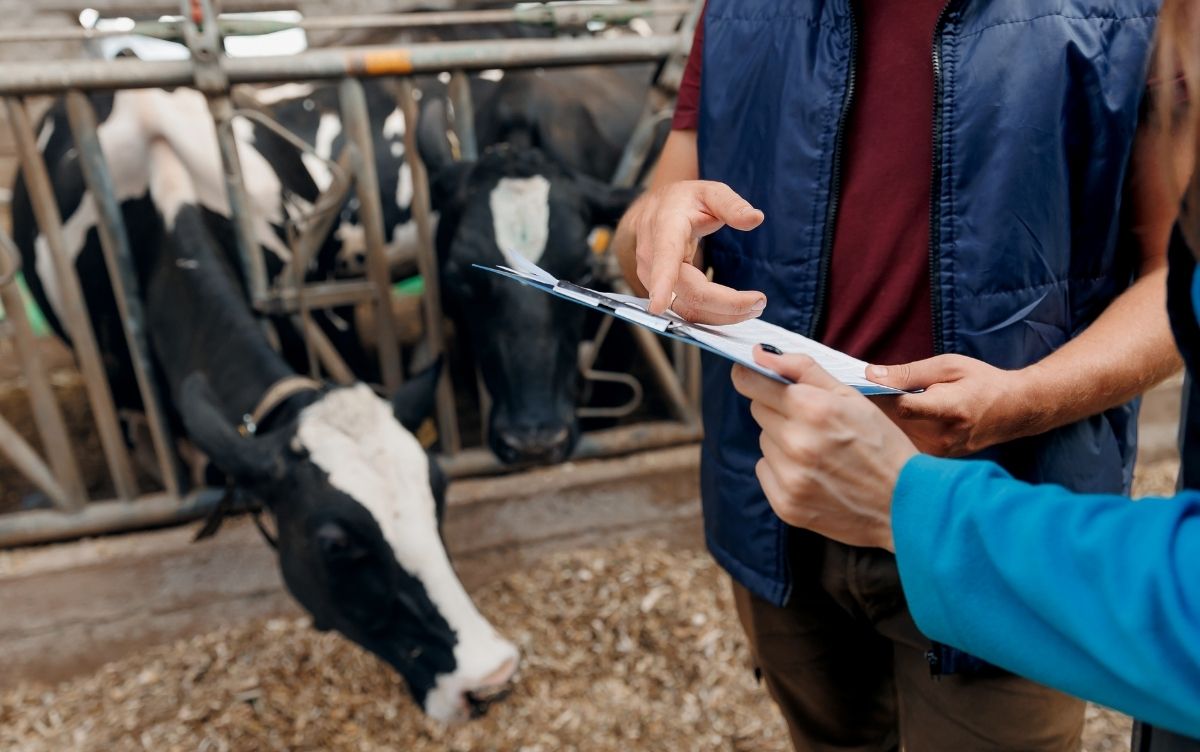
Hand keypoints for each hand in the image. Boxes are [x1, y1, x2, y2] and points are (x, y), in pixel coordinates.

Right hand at [626, 180, 766, 322]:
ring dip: (724, 314)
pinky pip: (689, 311)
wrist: (656, 212)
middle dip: (727, 304)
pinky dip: (715, 315)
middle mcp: (654, 260)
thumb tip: (756, 218)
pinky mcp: (664, 293)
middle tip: (760, 301)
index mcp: (665, 230)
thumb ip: (732, 205)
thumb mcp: (710, 192)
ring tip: (754, 305)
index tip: (658, 305)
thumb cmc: (684, 201)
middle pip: (691, 294)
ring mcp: (654, 281)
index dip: (662, 283)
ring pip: (690, 310)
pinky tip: (736, 308)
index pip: (664, 259)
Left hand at [731, 347, 917, 551]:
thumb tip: (759, 353)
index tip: (754, 377)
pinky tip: (813, 473)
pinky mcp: (785, 504)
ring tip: (820, 452)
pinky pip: (765, 471)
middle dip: (779, 410)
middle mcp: (796, 443)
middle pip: (758, 411)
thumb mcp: (851, 396)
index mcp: (813, 409)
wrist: (906, 503)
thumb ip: (803, 369)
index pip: (752, 383)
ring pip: (764, 442)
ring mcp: (790, 477)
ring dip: (782, 441)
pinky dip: (782, 469)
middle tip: (813, 422)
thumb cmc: (882, 444)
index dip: (753, 377)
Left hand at [866, 355, 1035, 456]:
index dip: (876, 394)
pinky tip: (885, 417)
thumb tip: (870, 374)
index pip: (902, 407)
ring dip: (878, 420)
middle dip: (870, 406)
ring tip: (868, 402)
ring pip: (892, 436)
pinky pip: (902, 443)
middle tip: (850, 390)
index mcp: (950, 410)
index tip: (856, 382)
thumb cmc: (982, 383)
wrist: (1014, 412)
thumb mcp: (948, 366)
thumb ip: (909, 373)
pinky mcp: (934, 460)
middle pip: (890, 424)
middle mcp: (943, 438)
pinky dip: (891, 430)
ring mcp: (938, 454)